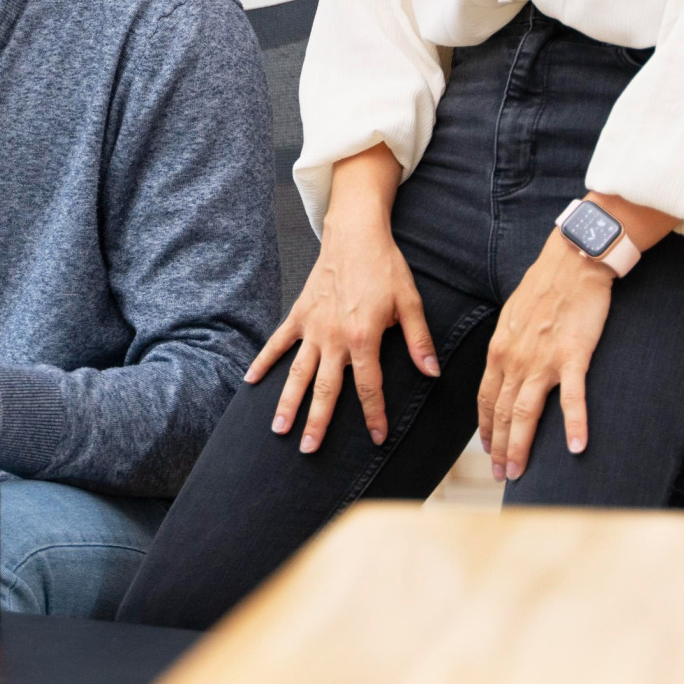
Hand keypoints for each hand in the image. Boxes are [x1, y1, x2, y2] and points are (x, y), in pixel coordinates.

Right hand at [246, 148, 437, 451]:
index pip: (369, 387)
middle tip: (309, 449)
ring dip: (287, 401)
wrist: (354, 234)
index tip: (376, 438)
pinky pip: (278, 342)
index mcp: (364, 337)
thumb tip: (432, 373)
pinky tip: (251, 381)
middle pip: (325, 388)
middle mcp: (334, 337)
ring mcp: (313, 327)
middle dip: (318, 422)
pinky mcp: (299, 314)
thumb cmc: (385, 267)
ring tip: (278, 428)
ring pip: (298, 372)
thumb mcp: (410, 302)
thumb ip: (419, 341)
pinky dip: (264, 361)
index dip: (374, 415)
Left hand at [479, 229, 614, 480]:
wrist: (571, 263)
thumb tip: (505, 371)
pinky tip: (575, 447)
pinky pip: (572, 397)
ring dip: (521, 445)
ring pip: (526, 412)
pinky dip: (573, 424)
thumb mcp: (513, 319)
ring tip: (519, 472)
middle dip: (499, 447)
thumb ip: (508, 348)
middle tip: (501, 475)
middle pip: (502, 412)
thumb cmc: (544, 289)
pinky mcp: (573, 357)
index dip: (486, 429)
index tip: (488, 452)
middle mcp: (514, 359)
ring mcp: (543, 360)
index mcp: (499, 351)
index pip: (486, 399)